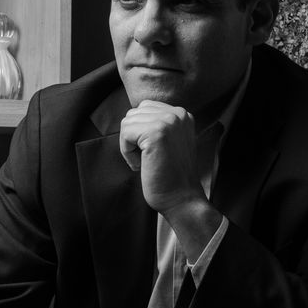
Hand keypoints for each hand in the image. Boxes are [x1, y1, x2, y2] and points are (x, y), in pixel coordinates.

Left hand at [120, 100, 204, 214]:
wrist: (182, 199)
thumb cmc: (171, 176)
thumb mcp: (170, 142)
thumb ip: (158, 125)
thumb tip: (131, 117)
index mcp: (182, 114)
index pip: (146, 108)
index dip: (140, 132)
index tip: (151, 152)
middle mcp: (178, 114)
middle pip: (135, 113)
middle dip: (133, 137)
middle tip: (146, 160)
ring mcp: (168, 121)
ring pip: (128, 122)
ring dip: (129, 145)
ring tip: (144, 162)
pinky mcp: (156, 133)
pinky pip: (125, 133)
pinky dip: (127, 152)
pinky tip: (141, 165)